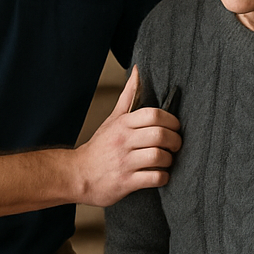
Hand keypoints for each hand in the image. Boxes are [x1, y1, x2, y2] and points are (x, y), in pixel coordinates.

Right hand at [75, 66, 181, 205]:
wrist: (78, 175)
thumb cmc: (100, 147)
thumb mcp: (113, 119)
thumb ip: (128, 96)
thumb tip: (138, 71)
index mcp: (123, 124)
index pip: (154, 114)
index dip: (171, 121)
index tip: (175, 127)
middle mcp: (123, 141)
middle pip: (160, 135)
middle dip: (175, 141)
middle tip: (175, 145)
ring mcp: (124, 162)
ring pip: (159, 156)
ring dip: (169, 160)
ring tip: (167, 161)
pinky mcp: (126, 182)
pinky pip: (154, 178)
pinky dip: (163, 178)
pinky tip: (160, 175)